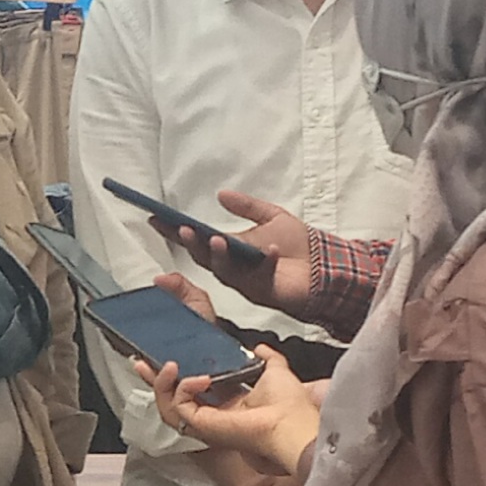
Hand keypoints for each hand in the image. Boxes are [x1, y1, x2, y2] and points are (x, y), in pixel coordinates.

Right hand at [135, 281, 322, 473]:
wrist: (291, 424)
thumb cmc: (289, 405)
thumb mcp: (276, 370)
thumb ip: (266, 358)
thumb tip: (258, 347)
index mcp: (228, 404)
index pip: (193, 390)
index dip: (176, 375)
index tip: (164, 358)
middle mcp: (212, 415)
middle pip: (172, 399)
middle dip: (154, 379)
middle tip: (141, 361)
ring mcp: (204, 423)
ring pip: (167, 405)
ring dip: (161, 383)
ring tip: (168, 364)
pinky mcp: (201, 426)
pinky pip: (178, 405)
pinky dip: (182, 387)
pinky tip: (196, 377)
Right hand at [165, 192, 314, 314]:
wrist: (328, 267)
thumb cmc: (301, 245)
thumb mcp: (273, 217)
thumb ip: (248, 207)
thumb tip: (221, 194)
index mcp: (232, 249)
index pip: (198, 240)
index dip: (176, 231)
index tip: (156, 218)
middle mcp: (234, 267)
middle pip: (205, 257)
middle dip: (193, 243)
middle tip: (182, 229)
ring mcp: (248, 282)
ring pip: (225, 270)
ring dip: (219, 255)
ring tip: (216, 238)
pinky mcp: (266, 291)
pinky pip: (260, 278)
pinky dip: (266, 262)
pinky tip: (270, 250)